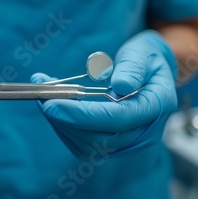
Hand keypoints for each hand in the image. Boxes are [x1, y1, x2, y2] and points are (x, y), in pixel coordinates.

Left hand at [31, 30, 177, 158]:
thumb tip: (121, 86)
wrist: (151, 74)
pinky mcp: (112, 145)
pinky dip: (64, 128)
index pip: (117, 119)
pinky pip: (83, 145)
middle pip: (99, 137)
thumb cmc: (146, 59)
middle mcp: (145, 132)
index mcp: (156, 107)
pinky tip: (53, 105)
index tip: (52, 104)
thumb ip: (133, 67)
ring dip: (60, 124)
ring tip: (43, 94)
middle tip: (41, 95)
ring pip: (87, 145)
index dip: (82, 115)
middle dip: (65, 119)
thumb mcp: (143, 53)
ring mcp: (128, 143)